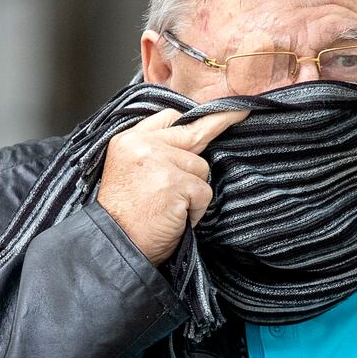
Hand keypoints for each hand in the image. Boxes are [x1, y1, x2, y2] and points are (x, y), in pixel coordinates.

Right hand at [97, 108, 248, 265]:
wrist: (115, 245)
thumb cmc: (125, 217)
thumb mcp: (129, 172)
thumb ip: (154, 152)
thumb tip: (191, 139)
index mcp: (128, 140)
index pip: (167, 118)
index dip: (189, 120)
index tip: (211, 111)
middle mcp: (143, 145)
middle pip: (192, 131)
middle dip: (220, 121)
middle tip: (241, 112)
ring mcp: (159, 161)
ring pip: (200, 167)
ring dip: (193, 191)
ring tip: (169, 208)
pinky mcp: (175, 183)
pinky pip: (203, 192)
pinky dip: (195, 210)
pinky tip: (175, 218)